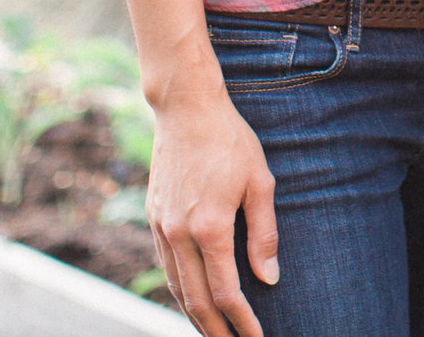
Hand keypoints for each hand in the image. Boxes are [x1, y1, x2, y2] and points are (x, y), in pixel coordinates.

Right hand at [146, 89, 278, 336]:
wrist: (185, 109)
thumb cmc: (230, 141)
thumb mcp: (260, 182)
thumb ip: (264, 233)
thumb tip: (269, 278)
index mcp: (210, 227)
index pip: (226, 292)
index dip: (242, 321)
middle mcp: (180, 233)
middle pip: (197, 299)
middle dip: (217, 330)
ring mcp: (162, 226)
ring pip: (176, 287)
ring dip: (195, 315)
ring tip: (215, 332)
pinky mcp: (154, 217)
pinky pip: (166, 265)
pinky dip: (179, 289)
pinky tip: (192, 298)